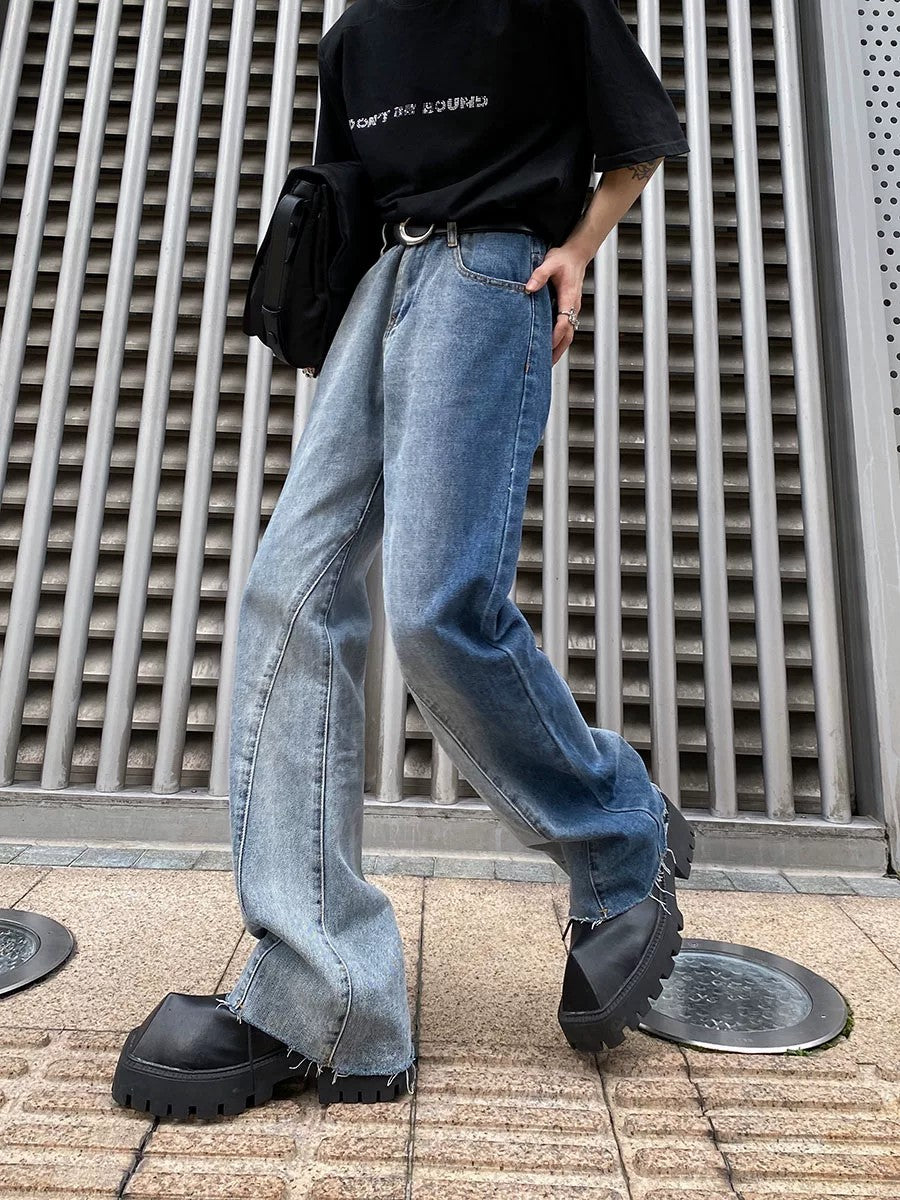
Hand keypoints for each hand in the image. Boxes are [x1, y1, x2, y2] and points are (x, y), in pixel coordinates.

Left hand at [524, 243, 587, 366]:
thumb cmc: (563, 259)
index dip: (556, 335)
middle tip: (546, 364)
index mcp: (569, 297)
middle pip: (568, 334)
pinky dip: (559, 342)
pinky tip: (550, 349)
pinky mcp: (568, 311)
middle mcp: (573, 307)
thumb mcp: (550, 262)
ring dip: (559, 349)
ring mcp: (572, 310)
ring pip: (569, 335)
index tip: (547, 345)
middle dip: (558, 350)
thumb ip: (539, 275)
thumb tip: (529, 287)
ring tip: (548, 364)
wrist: (575, 255)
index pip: (564, 321)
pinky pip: (566, 330)